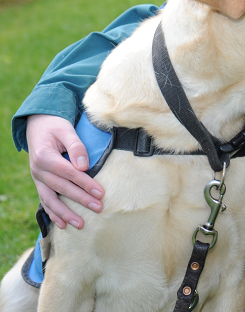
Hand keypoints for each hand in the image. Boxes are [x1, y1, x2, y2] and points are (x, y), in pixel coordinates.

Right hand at [25, 114, 104, 229]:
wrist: (37, 125)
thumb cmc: (55, 126)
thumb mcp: (66, 130)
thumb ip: (76, 146)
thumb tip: (84, 166)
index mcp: (45, 156)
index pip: (68, 173)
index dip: (85, 183)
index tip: (101, 192)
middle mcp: (38, 170)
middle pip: (62, 188)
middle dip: (81, 200)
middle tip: (99, 208)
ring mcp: (37, 178)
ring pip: (50, 200)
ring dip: (65, 213)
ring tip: (81, 224)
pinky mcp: (40, 183)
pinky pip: (44, 201)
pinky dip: (52, 214)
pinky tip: (62, 224)